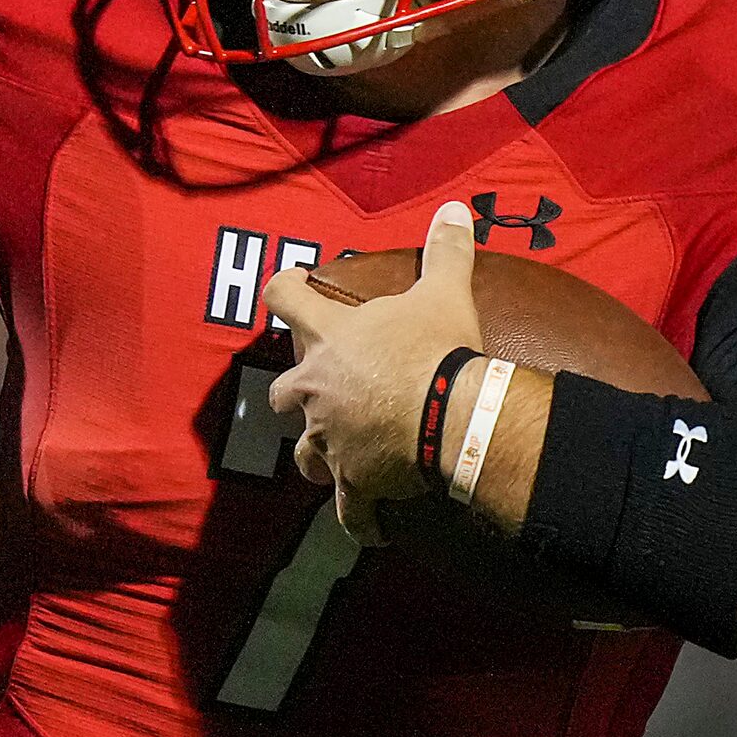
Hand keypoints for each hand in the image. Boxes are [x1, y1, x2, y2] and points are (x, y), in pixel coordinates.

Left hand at [264, 202, 482, 546]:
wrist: (451, 416)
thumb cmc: (439, 349)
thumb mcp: (444, 293)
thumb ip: (446, 251)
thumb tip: (455, 209)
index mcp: (329, 339)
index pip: (283, 299)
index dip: (283, 289)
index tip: (289, 284)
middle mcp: (315, 389)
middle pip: (281, 392)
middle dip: (295, 394)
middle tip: (320, 391)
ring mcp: (329, 438)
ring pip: (305, 453)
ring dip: (319, 453)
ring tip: (340, 457)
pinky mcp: (353, 480)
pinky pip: (350, 510)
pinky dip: (360, 519)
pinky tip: (371, 528)